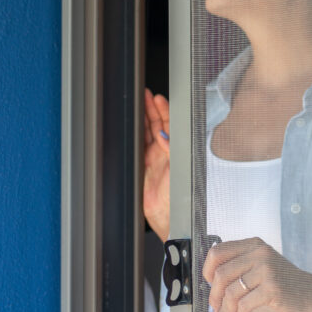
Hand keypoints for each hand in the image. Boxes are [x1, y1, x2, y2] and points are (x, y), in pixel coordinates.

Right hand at [143, 88, 170, 240]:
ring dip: (143, 118)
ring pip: (146, 132)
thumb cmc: (179, 197)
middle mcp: (165, 152)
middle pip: (157, 125)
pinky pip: (137, 146)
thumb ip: (171, 151)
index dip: (164, 111)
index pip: (171, 125)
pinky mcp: (142, 166)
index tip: (157, 98)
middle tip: (145, 95)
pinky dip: (134, 134)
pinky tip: (132, 124)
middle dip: (151, 109)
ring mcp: (153, 159)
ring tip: (139, 103)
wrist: (168, 216)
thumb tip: (163, 136)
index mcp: (177, 150)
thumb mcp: (178, 169)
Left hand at [203, 238, 311, 311]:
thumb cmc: (282, 282)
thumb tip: (208, 279)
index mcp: (254, 245)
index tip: (210, 284)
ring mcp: (267, 270)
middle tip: (216, 307)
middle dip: (214, 295)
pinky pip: (244, 304)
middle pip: (221, 274)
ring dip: (230, 309)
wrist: (311, 293)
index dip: (207, 270)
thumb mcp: (260, 264)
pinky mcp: (272, 288)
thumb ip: (238, 265)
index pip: (218, 252)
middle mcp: (260, 253)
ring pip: (231, 292)